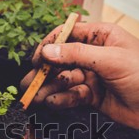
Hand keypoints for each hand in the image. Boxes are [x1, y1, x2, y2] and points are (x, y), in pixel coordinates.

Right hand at [21, 23, 138, 128]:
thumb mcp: (111, 59)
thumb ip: (77, 54)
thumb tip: (48, 50)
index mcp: (100, 36)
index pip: (67, 35)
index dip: (49, 45)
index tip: (36, 59)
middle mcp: (93, 54)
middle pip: (61, 60)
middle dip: (44, 72)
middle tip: (27, 83)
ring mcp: (92, 76)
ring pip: (63, 80)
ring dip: (48, 88)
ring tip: (33, 97)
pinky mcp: (92, 96)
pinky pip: (71, 95)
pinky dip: (61, 99)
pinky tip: (52, 103)